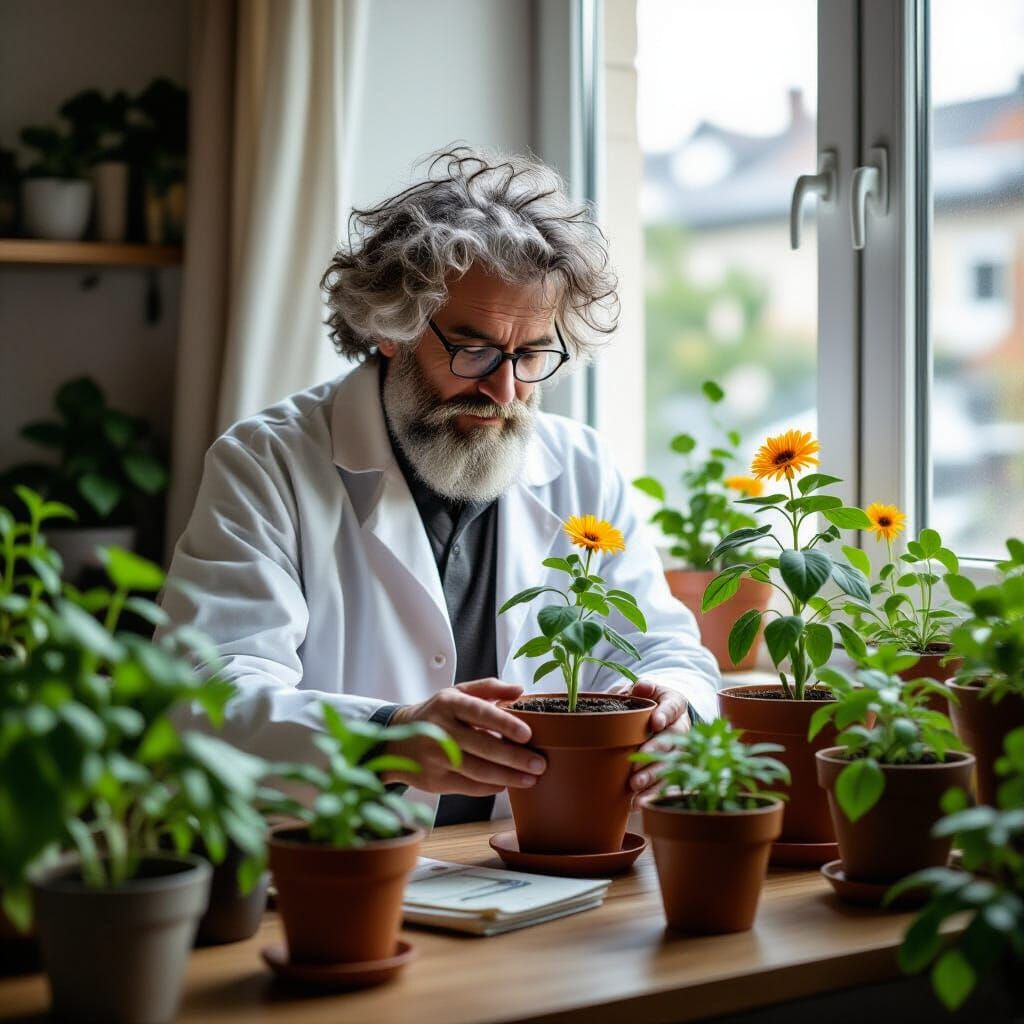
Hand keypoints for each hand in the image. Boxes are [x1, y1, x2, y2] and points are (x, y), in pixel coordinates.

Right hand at [385, 679, 545, 795]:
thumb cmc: (436, 714)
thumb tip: (520, 690)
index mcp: (448, 704)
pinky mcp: (434, 781)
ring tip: (530, 779)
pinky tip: (506, 785)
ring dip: (508, 777)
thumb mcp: (457, 693)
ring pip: (477, 771)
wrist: (396, 740)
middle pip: (482, 746)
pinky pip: (468, 787)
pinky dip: (490, 787)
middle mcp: (440, 730)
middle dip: (514, 758)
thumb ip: (489, 688)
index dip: (504, 723)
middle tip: (539, 764)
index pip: (480, 712)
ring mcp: (435, 758)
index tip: (528, 734)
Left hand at [612, 678, 689, 807]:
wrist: (657, 715)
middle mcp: (683, 726)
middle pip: (673, 740)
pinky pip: (670, 782)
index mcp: (675, 702)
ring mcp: (682, 748)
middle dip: (655, 754)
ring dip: (655, 778)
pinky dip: (654, 793)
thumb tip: (641, 687)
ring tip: (636, 789)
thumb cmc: (645, 700)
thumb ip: (640, 688)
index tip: (655, 723)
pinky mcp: (678, 767)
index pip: (672, 706)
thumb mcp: (642, 690)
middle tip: (635, 767)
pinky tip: (637, 803)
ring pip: (674, 764)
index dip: (665, 714)